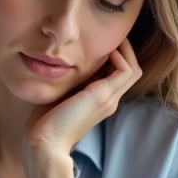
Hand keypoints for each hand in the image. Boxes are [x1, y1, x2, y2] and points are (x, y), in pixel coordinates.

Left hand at [23, 37, 142, 170]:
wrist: (45, 143)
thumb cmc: (45, 122)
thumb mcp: (60, 95)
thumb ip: (69, 81)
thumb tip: (65, 61)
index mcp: (100, 101)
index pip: (118, 74)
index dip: (113, 56)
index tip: (98, 41)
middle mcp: (109, 100)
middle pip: (130, 70)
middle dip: (123, 49)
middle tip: (108, 35)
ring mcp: (109, 99)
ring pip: (133, 69)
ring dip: (125, 50)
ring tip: (110, 38)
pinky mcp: (104, 96)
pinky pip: (126, 70)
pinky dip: (121, 56)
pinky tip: (105, 50)